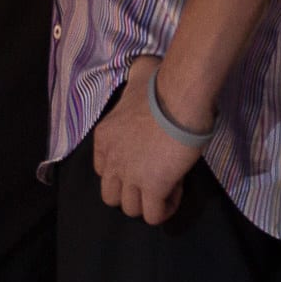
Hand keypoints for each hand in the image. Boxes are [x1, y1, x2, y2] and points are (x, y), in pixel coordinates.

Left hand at [92, 56, 206, 224]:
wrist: (177, 99)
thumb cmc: (160, 86)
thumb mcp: (137, 78)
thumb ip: (135, 77)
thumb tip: (144, 66)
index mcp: (104, 137)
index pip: (103, 170)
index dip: (123, 171)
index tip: (145, 163)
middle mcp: (111, 159)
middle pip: (111, 196)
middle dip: (131, 194)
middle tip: (153, 182)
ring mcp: (129, 175)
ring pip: (130, 209)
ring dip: (149, 204)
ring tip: (168, 188)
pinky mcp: (152, 187)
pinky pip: (153, 215)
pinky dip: (165, 209)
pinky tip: (177, 191)